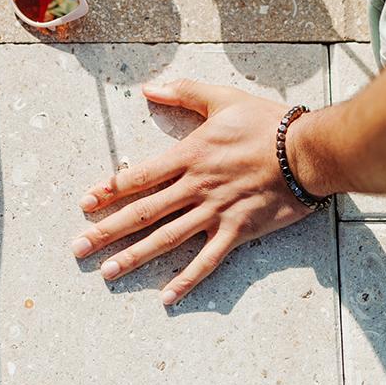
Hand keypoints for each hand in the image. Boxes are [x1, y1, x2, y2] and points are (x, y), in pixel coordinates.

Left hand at [70, 79, 321, 305]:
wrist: (307, 151)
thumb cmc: (267, 123)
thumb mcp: (222, 99)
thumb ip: (184, 92)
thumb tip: (148, 88)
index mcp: (188, 155)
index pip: (138, 176)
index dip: (108, 190)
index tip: (84, 204)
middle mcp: (195, 187)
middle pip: (143, 212)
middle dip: (107, 231)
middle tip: (78, 247)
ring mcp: (215, 212)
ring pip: (166, 239)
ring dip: (134, 257)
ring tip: (107, 273)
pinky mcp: (238, 231)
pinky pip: (207, 260)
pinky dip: (187, 280)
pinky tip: (166, 296)